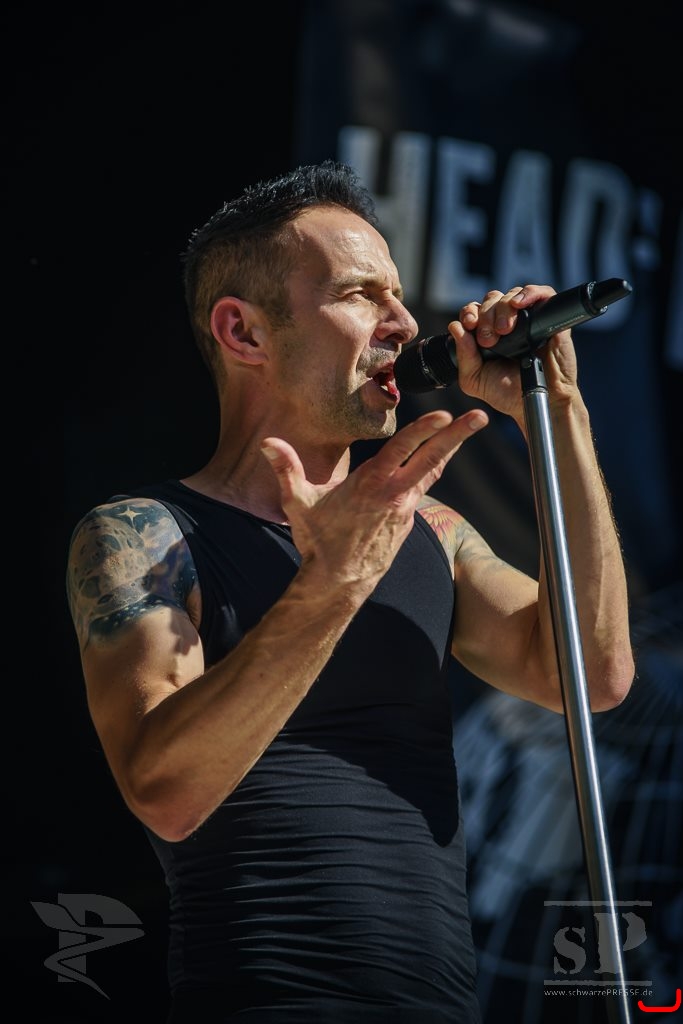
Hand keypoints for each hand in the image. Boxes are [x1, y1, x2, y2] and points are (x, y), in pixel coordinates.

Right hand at [261, 409, 487, 595]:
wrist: (339, 582)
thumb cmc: (318, 540)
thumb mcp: (298, 503)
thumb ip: (287, 469)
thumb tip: (268, 442)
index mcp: (372, 484)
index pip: (403, 450)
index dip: (425, 430)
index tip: (446, 414)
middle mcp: (395, 494)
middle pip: (433, 459)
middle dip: (458, 436)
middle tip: (481, 417)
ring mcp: (405, 509)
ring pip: (431, 473)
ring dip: (449, 451)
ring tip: (465, 432)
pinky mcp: (408, 522)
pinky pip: (419, 492)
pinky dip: (427, 475)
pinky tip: (431, 464)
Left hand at [449, 285, 578, 418]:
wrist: (541, 402)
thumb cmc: (509, 392)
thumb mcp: (475, 380)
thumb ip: (464, 357)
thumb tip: (455, 327)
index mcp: (486, 334)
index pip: (474, 311)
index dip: (469, 313)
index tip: (469, 324)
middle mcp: (505, 323)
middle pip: (491, 300)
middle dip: (486, 315)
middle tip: (489, 338)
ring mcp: (527, 318)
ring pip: (511, 295)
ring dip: (503, 308)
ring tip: (504, 330)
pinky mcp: (549, 317)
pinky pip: (542, 292)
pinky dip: (528, 293)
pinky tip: (519, 304)